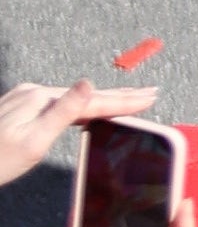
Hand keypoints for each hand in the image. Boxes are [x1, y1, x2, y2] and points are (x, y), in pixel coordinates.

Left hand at [0, 80, 159, 187]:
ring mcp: (24, 99)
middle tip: (150, 93)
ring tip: (127, 99)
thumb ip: (63, 112)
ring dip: (102, 99)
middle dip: (120, 95)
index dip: (125, 100)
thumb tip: (89, 83)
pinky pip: (58, 102)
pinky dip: (80, 104)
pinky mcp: (17, 107)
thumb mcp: (33, 143)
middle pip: (86, 95)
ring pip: (73, 97)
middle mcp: (34, 93)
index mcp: (41, 100)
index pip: (94, 99)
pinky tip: (86, 106)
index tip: (150, 97)